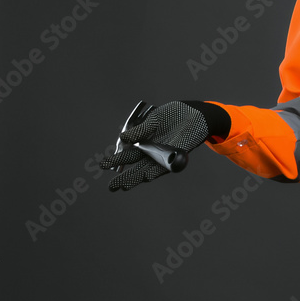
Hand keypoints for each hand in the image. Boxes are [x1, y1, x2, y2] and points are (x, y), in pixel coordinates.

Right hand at [101, 101, 228, 190]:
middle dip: (124, 177)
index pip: (129, 154)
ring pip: (148, 169)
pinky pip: (166, 166)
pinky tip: (147, 177)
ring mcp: (166, 155)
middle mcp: (154, 152)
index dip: (117, 160)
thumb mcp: (154, 120)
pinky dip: (157, 170)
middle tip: (111, 187)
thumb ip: (140, 130)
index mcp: (146, 143)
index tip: (103, 165)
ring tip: (124, 186)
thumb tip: (122, 138)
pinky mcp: (178, 155)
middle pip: (137, 166)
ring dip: (137, 178)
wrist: (196, 113)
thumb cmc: (174, 115)